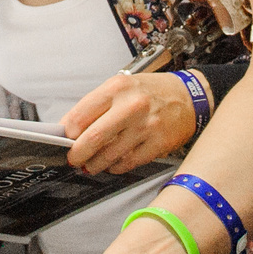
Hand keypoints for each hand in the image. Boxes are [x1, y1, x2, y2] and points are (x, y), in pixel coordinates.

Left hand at [63, 71, 198, 174]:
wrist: (189, 97)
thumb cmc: (152, 91)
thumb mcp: (121, 86)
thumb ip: (97, 105)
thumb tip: (71, 129)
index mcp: (117, 88)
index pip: (80, 115)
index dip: (67, 133)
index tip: (64, 140)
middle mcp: (131, 106)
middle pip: (93, 138)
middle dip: (77, 154)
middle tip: (73, 158)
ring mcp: (146, 126)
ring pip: (109, 154)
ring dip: (95, 164)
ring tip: (91, 164)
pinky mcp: (158, 143)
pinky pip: (128, 163)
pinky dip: (115, 167)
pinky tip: (112, 163)